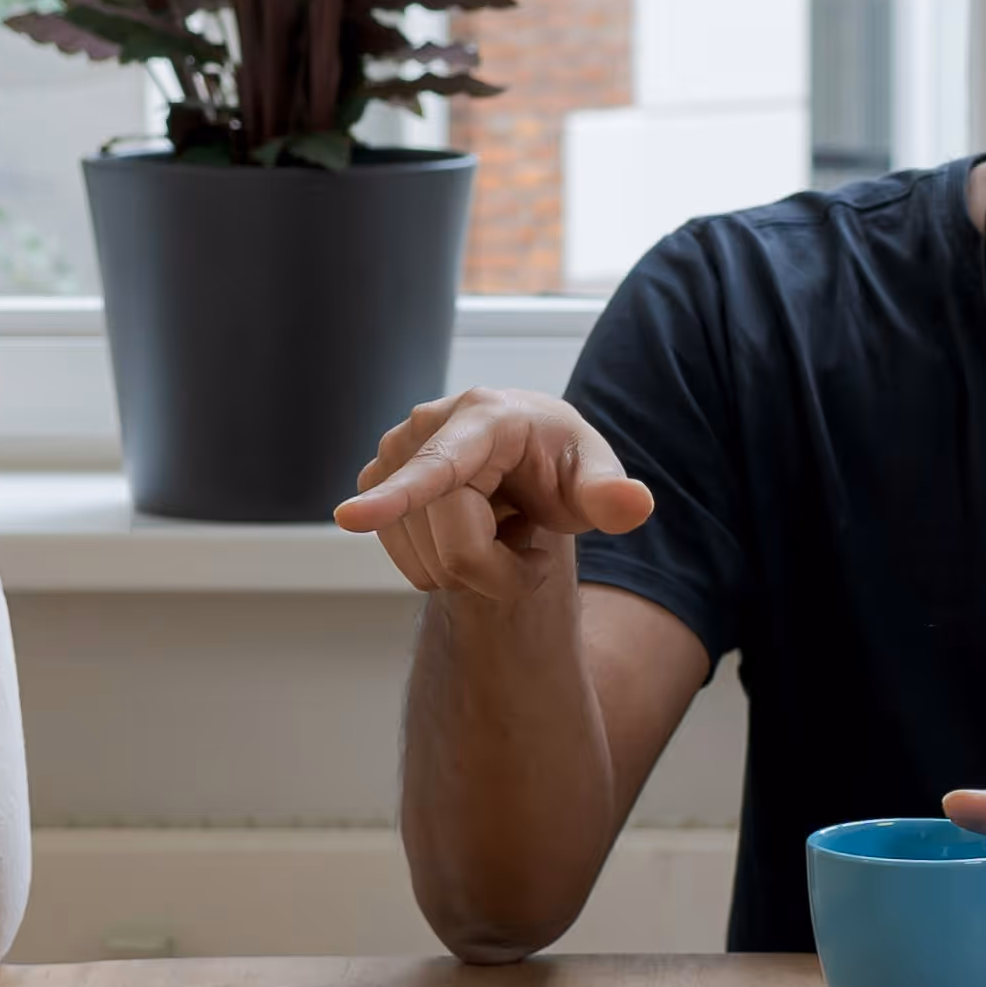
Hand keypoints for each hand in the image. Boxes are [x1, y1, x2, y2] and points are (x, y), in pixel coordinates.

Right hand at [336, 389, 656, 606]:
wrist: (524, 456)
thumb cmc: (560, 464)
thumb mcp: (594, 475)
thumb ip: (610, 493)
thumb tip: (635, 504)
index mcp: (484, 417)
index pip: (440, 468)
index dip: (396, 498)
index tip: (350, 517)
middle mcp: (424, 427)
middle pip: (453, 547)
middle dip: (499, 569)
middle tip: (528, 540)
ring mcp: (392, 455)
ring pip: (427, 564)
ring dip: (471, 568)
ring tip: (495, 526)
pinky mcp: (375, 481)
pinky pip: (407, 562)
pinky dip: (441, 564)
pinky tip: (465, 526)